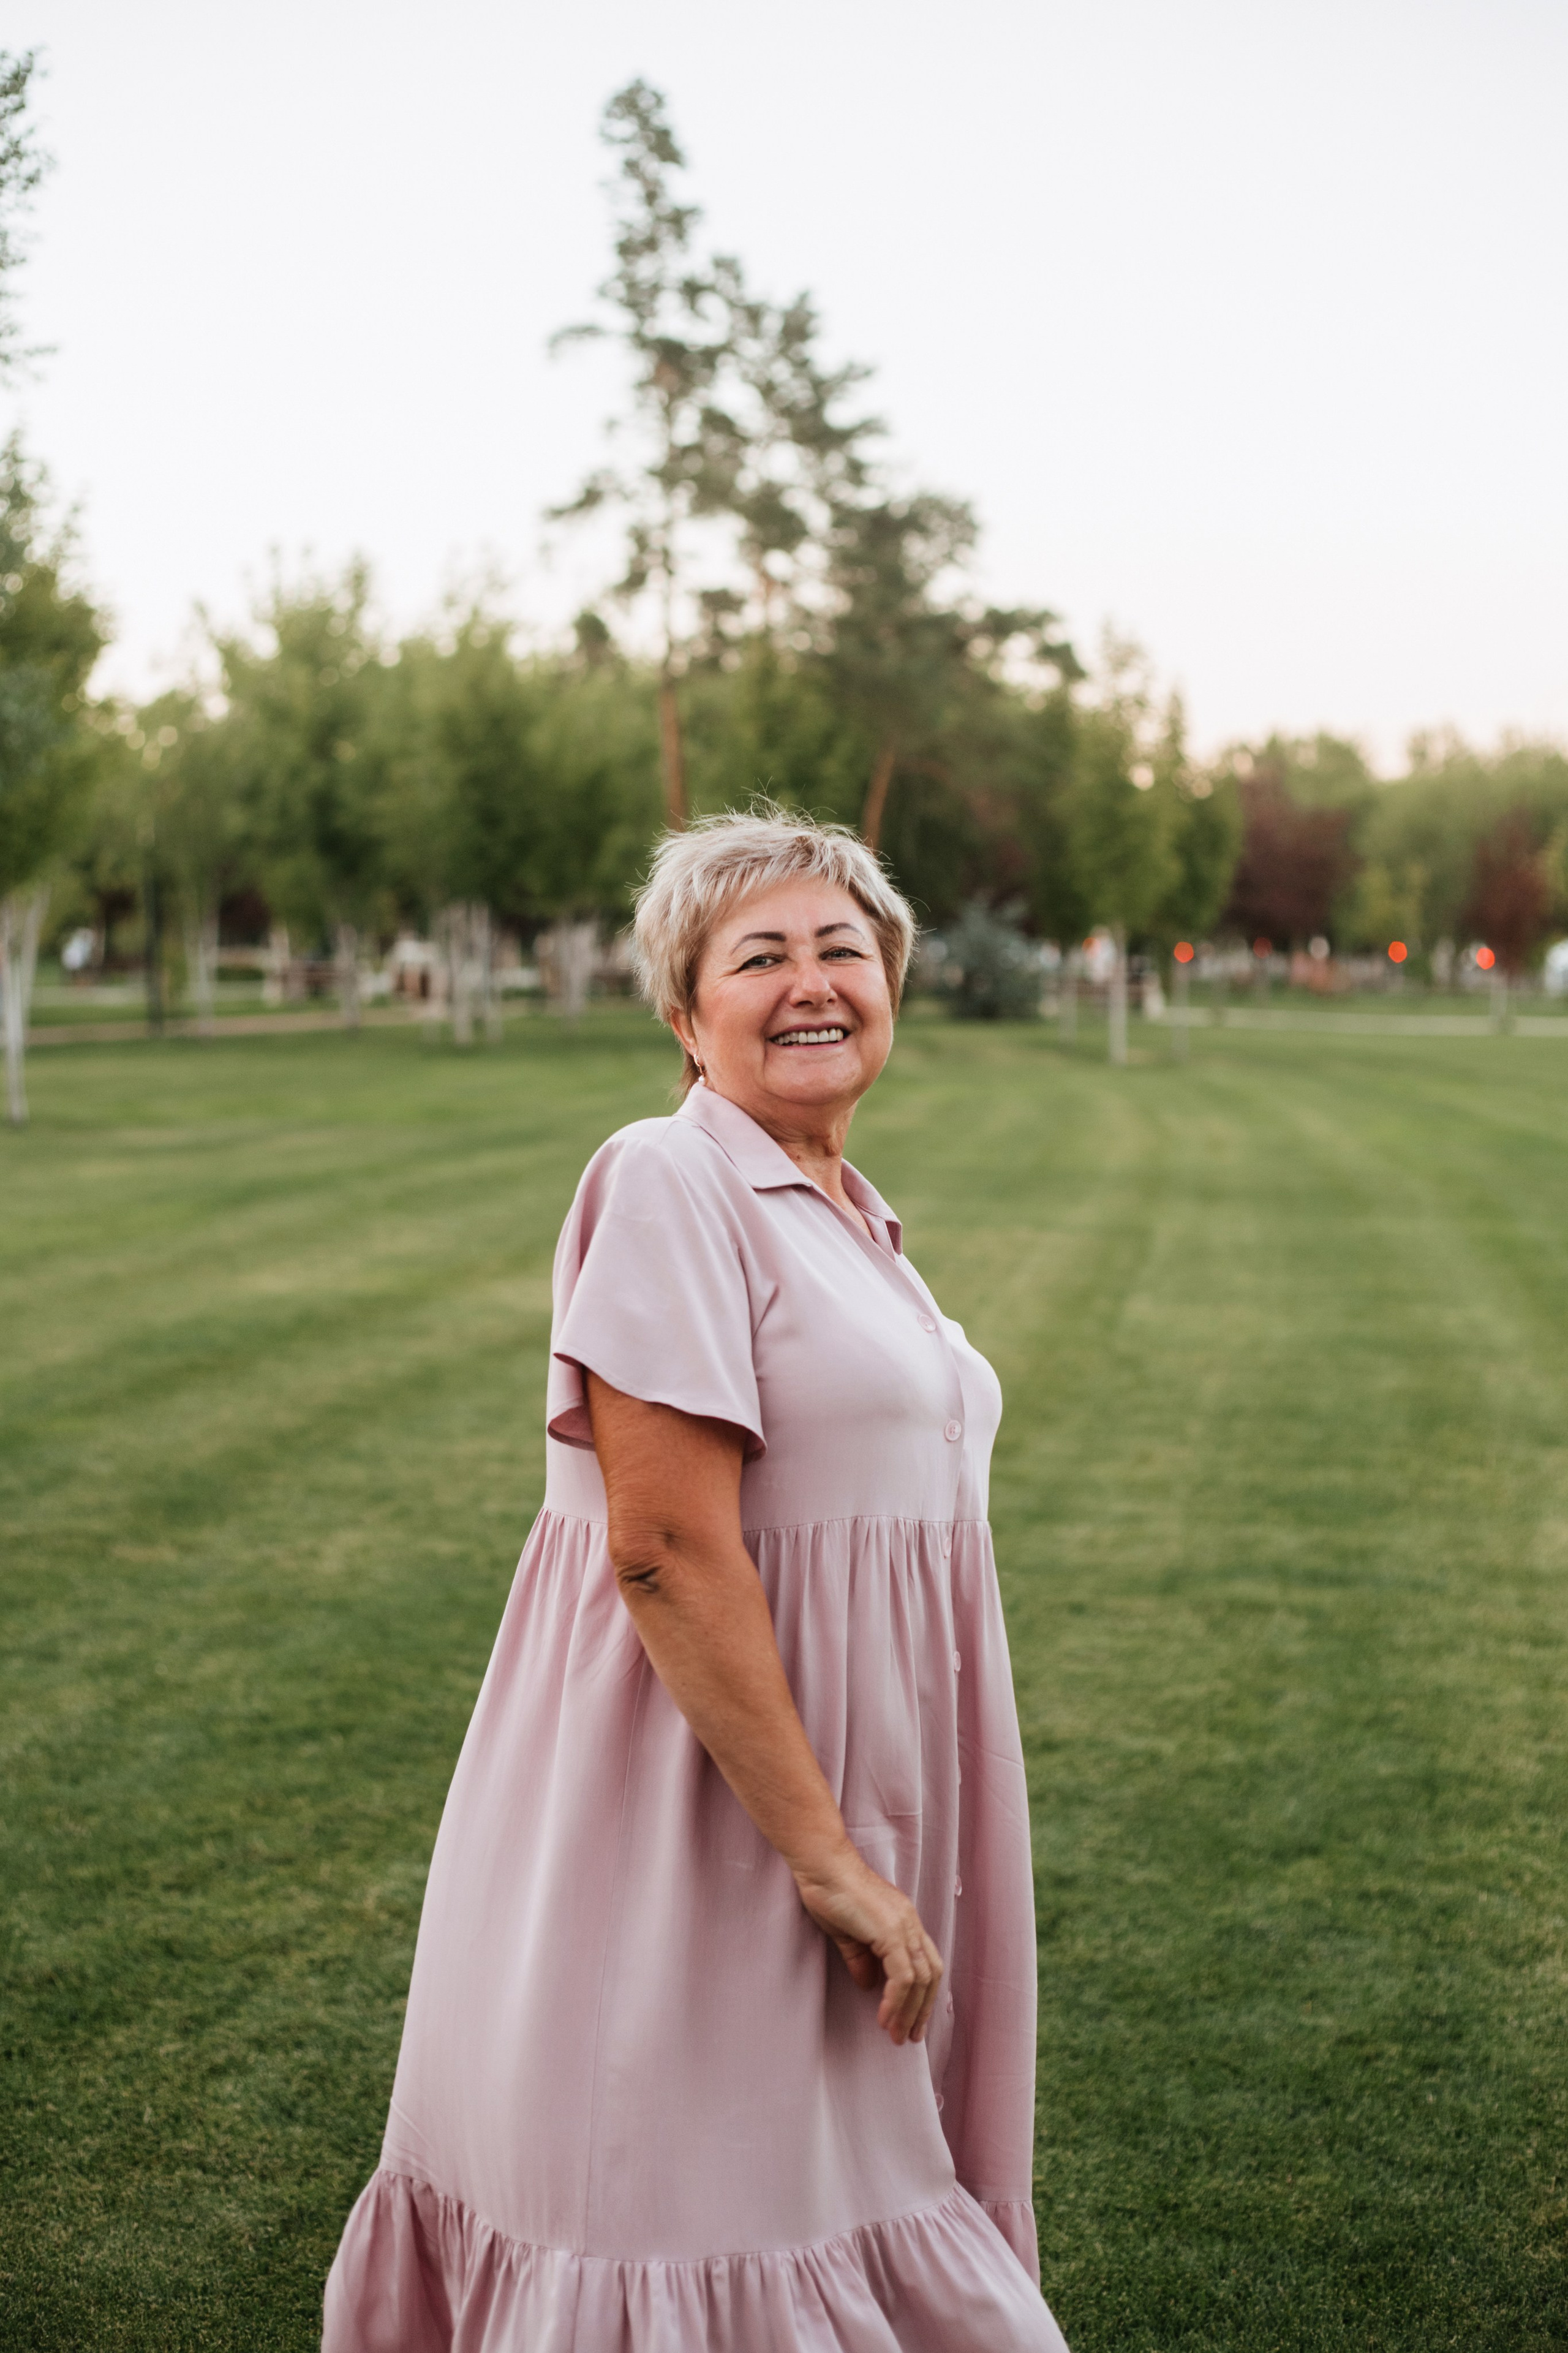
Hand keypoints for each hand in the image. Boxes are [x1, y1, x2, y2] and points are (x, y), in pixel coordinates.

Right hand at [794, 1844, 944, 2045]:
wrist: (822, 1866)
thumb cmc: (829, 1891)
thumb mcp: (847, 1933)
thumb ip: (860, 1957)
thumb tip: (868, 1985)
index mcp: (903, 1920)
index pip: (926, 1963)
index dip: (922, 1994)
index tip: (910, 2020)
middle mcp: (910, 1922)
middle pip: (931, 1974)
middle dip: (922, 2010)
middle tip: (909, 2037)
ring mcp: (903, 1926)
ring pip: (920, 1980)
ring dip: (909, 2012)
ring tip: (895, 2035)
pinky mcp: (890, 1932)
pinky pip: (902, 1976)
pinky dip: (896, 2001)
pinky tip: (884, 2017)